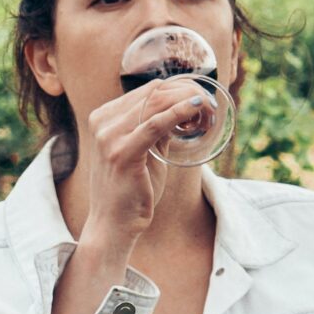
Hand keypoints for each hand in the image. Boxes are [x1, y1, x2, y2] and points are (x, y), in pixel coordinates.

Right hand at [78, 76, 219, 251]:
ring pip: (156, 103)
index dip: (178, 88)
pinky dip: (178, 113)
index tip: (201, 98)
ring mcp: (109, 137)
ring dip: (187, 101)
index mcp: (103, 118)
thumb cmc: (130, 191)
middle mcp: (102, 123)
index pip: (147, 90)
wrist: (113, 225)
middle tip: (211, 103)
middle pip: (153, 92)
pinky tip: (196, 108)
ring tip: (209, 109)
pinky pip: (154, 125)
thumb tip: (182, 109)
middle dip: (187, 91)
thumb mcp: (143, 152)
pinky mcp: (122, 152)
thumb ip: (156, 129)